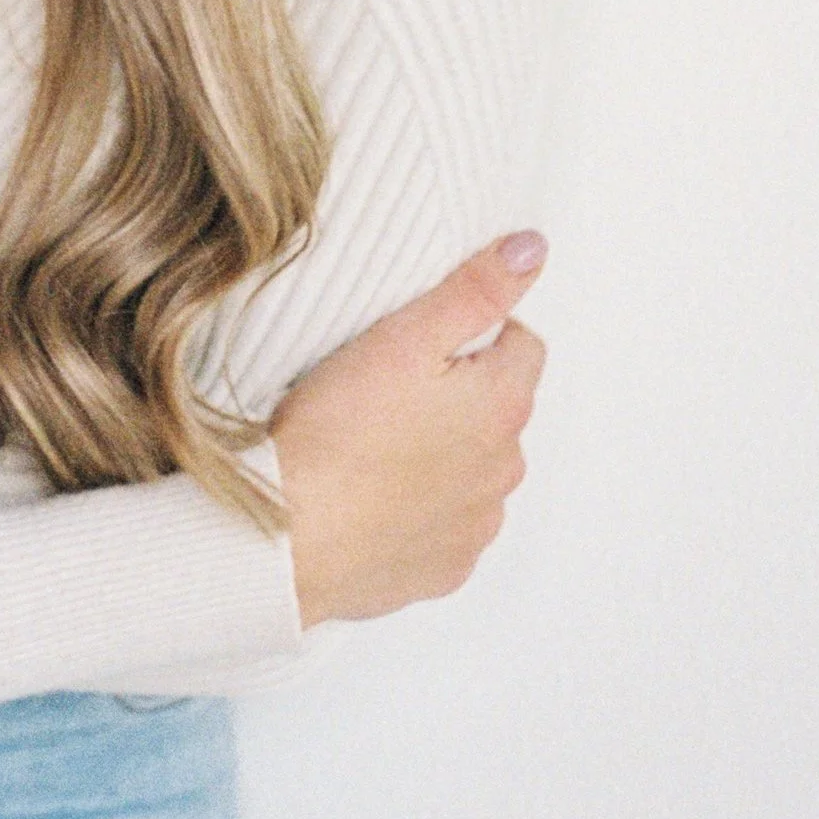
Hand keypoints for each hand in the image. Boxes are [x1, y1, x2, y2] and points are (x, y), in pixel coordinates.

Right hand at [270, 232, 547, 627]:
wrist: (287, 539)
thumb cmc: (337, 433)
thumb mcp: (402, 338)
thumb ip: (473, 291)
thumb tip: (531, 250)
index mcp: (503, 405)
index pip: (523, 346)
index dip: (473, 334)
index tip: (419, 343)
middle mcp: (506, 469)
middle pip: (497, 410)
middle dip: (457, 396)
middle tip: (384, 390)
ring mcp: (477, 526)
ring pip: (473, 469)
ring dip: (441, 454)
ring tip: (372, 445)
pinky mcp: (445, 568)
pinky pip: (446, 526)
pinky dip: (420, 509)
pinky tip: (370, 496)